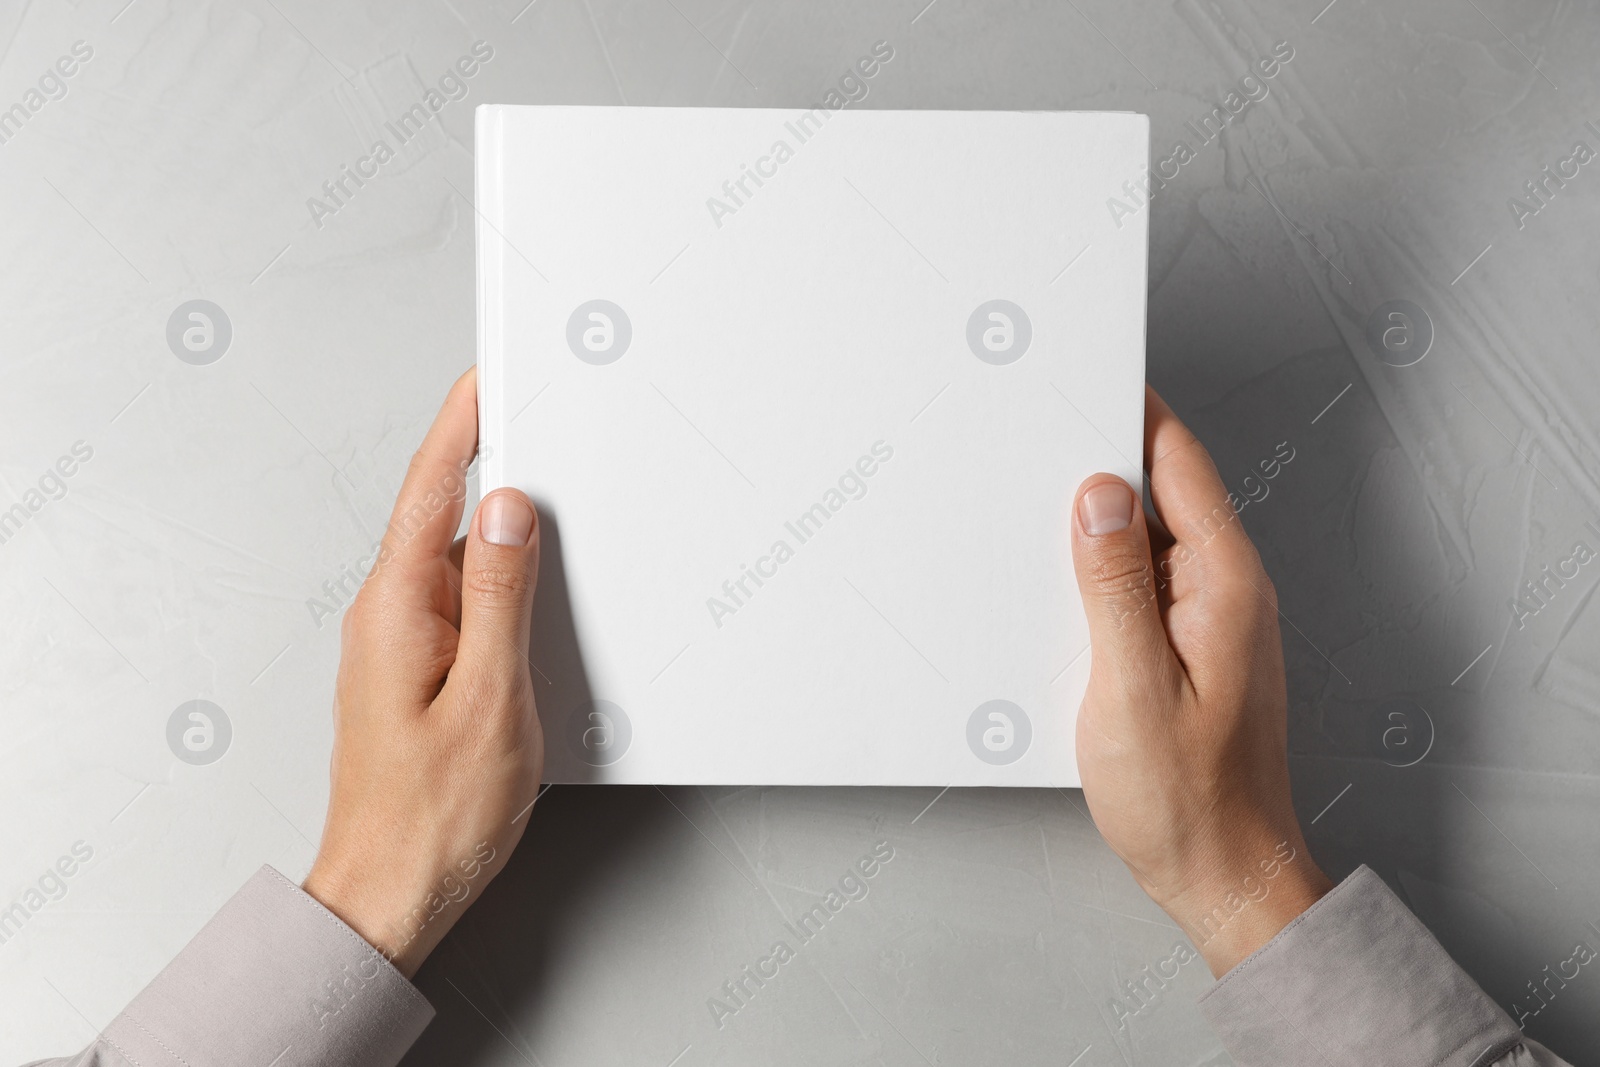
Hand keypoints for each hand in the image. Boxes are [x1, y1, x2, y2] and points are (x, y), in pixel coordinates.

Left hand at [302, 368, 543, 977]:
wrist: (390, 895)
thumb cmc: (436, 817)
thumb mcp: (490, 697)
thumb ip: (499, 596)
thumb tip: (506, 509)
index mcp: (398, 608)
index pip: (430, 488)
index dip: (462, 424)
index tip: (489, 375)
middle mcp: (388, 616)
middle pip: (444, 515)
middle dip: (496, 468)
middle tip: (550, 430)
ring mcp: (399, 645)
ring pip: (458, 562)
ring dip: (504, 536)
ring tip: (561, 520)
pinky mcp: (417, 672)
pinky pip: (462, 604)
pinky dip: (500, 585)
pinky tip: (536, 600)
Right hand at [1070, 387, 1331, 976]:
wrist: (1226, 875)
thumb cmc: (1187, 799)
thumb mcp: (1132, 688)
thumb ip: (1114, 585)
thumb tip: (1099, 495)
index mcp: (1224, 584)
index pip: (1179, 464)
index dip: (1130, 412)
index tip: (1081, 377)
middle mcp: (1226, 589)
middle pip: (1164, 489)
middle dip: (1100, 456)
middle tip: (1034, 433)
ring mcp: (1211, 617)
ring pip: (1150, 535)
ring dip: (1098, 515)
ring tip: (1033, 504)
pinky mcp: (1189, 645)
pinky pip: (1144, 580)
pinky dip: (1103, 566)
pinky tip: (1061, 582)